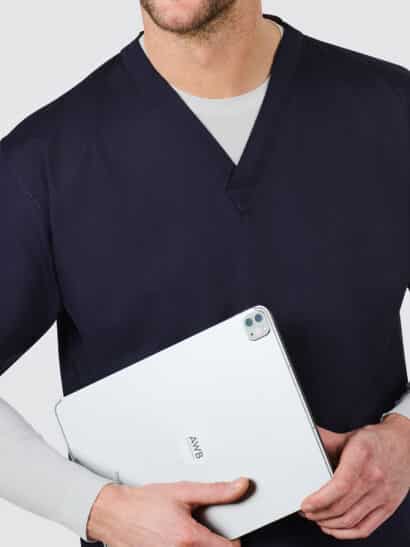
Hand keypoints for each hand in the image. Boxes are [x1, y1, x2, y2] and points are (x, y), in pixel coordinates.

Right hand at [86, 476, 249, 546]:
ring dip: (198, 546)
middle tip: (204, 529)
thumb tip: (240, 486)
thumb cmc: (144, 502)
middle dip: (213, 543)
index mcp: (190, 537)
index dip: (234, 541)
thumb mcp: (184, 490)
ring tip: (187, 532)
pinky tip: (175, 538)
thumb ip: (217, 491)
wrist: (115, 512)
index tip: (232, 534)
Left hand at [300, 414, 409, 539]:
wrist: (405, 444)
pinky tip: (335, 528)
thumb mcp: (350, 436)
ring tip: (317, 518)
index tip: (306, 504)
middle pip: (342, 505)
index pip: (339, 486)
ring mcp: (383, 494)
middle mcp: (374, 477)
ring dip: (330, 523)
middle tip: (306, 511)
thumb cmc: (377, 441)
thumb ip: (327, 440)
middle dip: (319, 512)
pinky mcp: (389, 506)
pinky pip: (366, 527)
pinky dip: (347, 533)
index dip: (320, 499)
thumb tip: (308, 437)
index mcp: (362, 456)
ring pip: (351, 519)